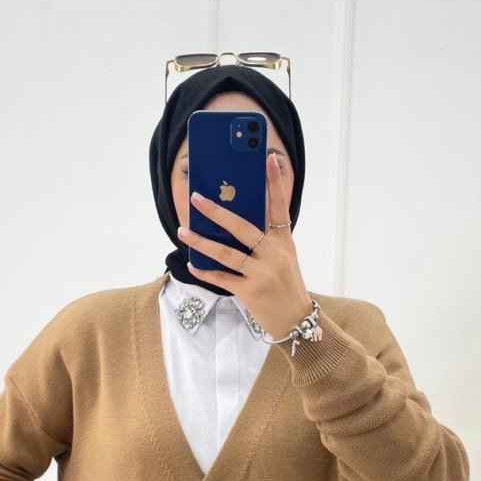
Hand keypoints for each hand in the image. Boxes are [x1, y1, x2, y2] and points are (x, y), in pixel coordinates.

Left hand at [177, 153, 312, 339]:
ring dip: (201, 241)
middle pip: (242, 227)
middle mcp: (274, 255)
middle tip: (197, 198)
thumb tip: (234, 221)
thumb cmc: (286, 286)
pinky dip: (206, 271)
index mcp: (284, 243)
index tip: (268, 160)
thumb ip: (265, 240)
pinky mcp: (250, 291)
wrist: (296, 320)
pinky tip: (193, 263)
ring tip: (183, 230)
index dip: (274, 184)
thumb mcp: (284, 258)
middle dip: (217, 212)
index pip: (279, 208)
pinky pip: (223, 278)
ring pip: (226, 253)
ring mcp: (262, 273)